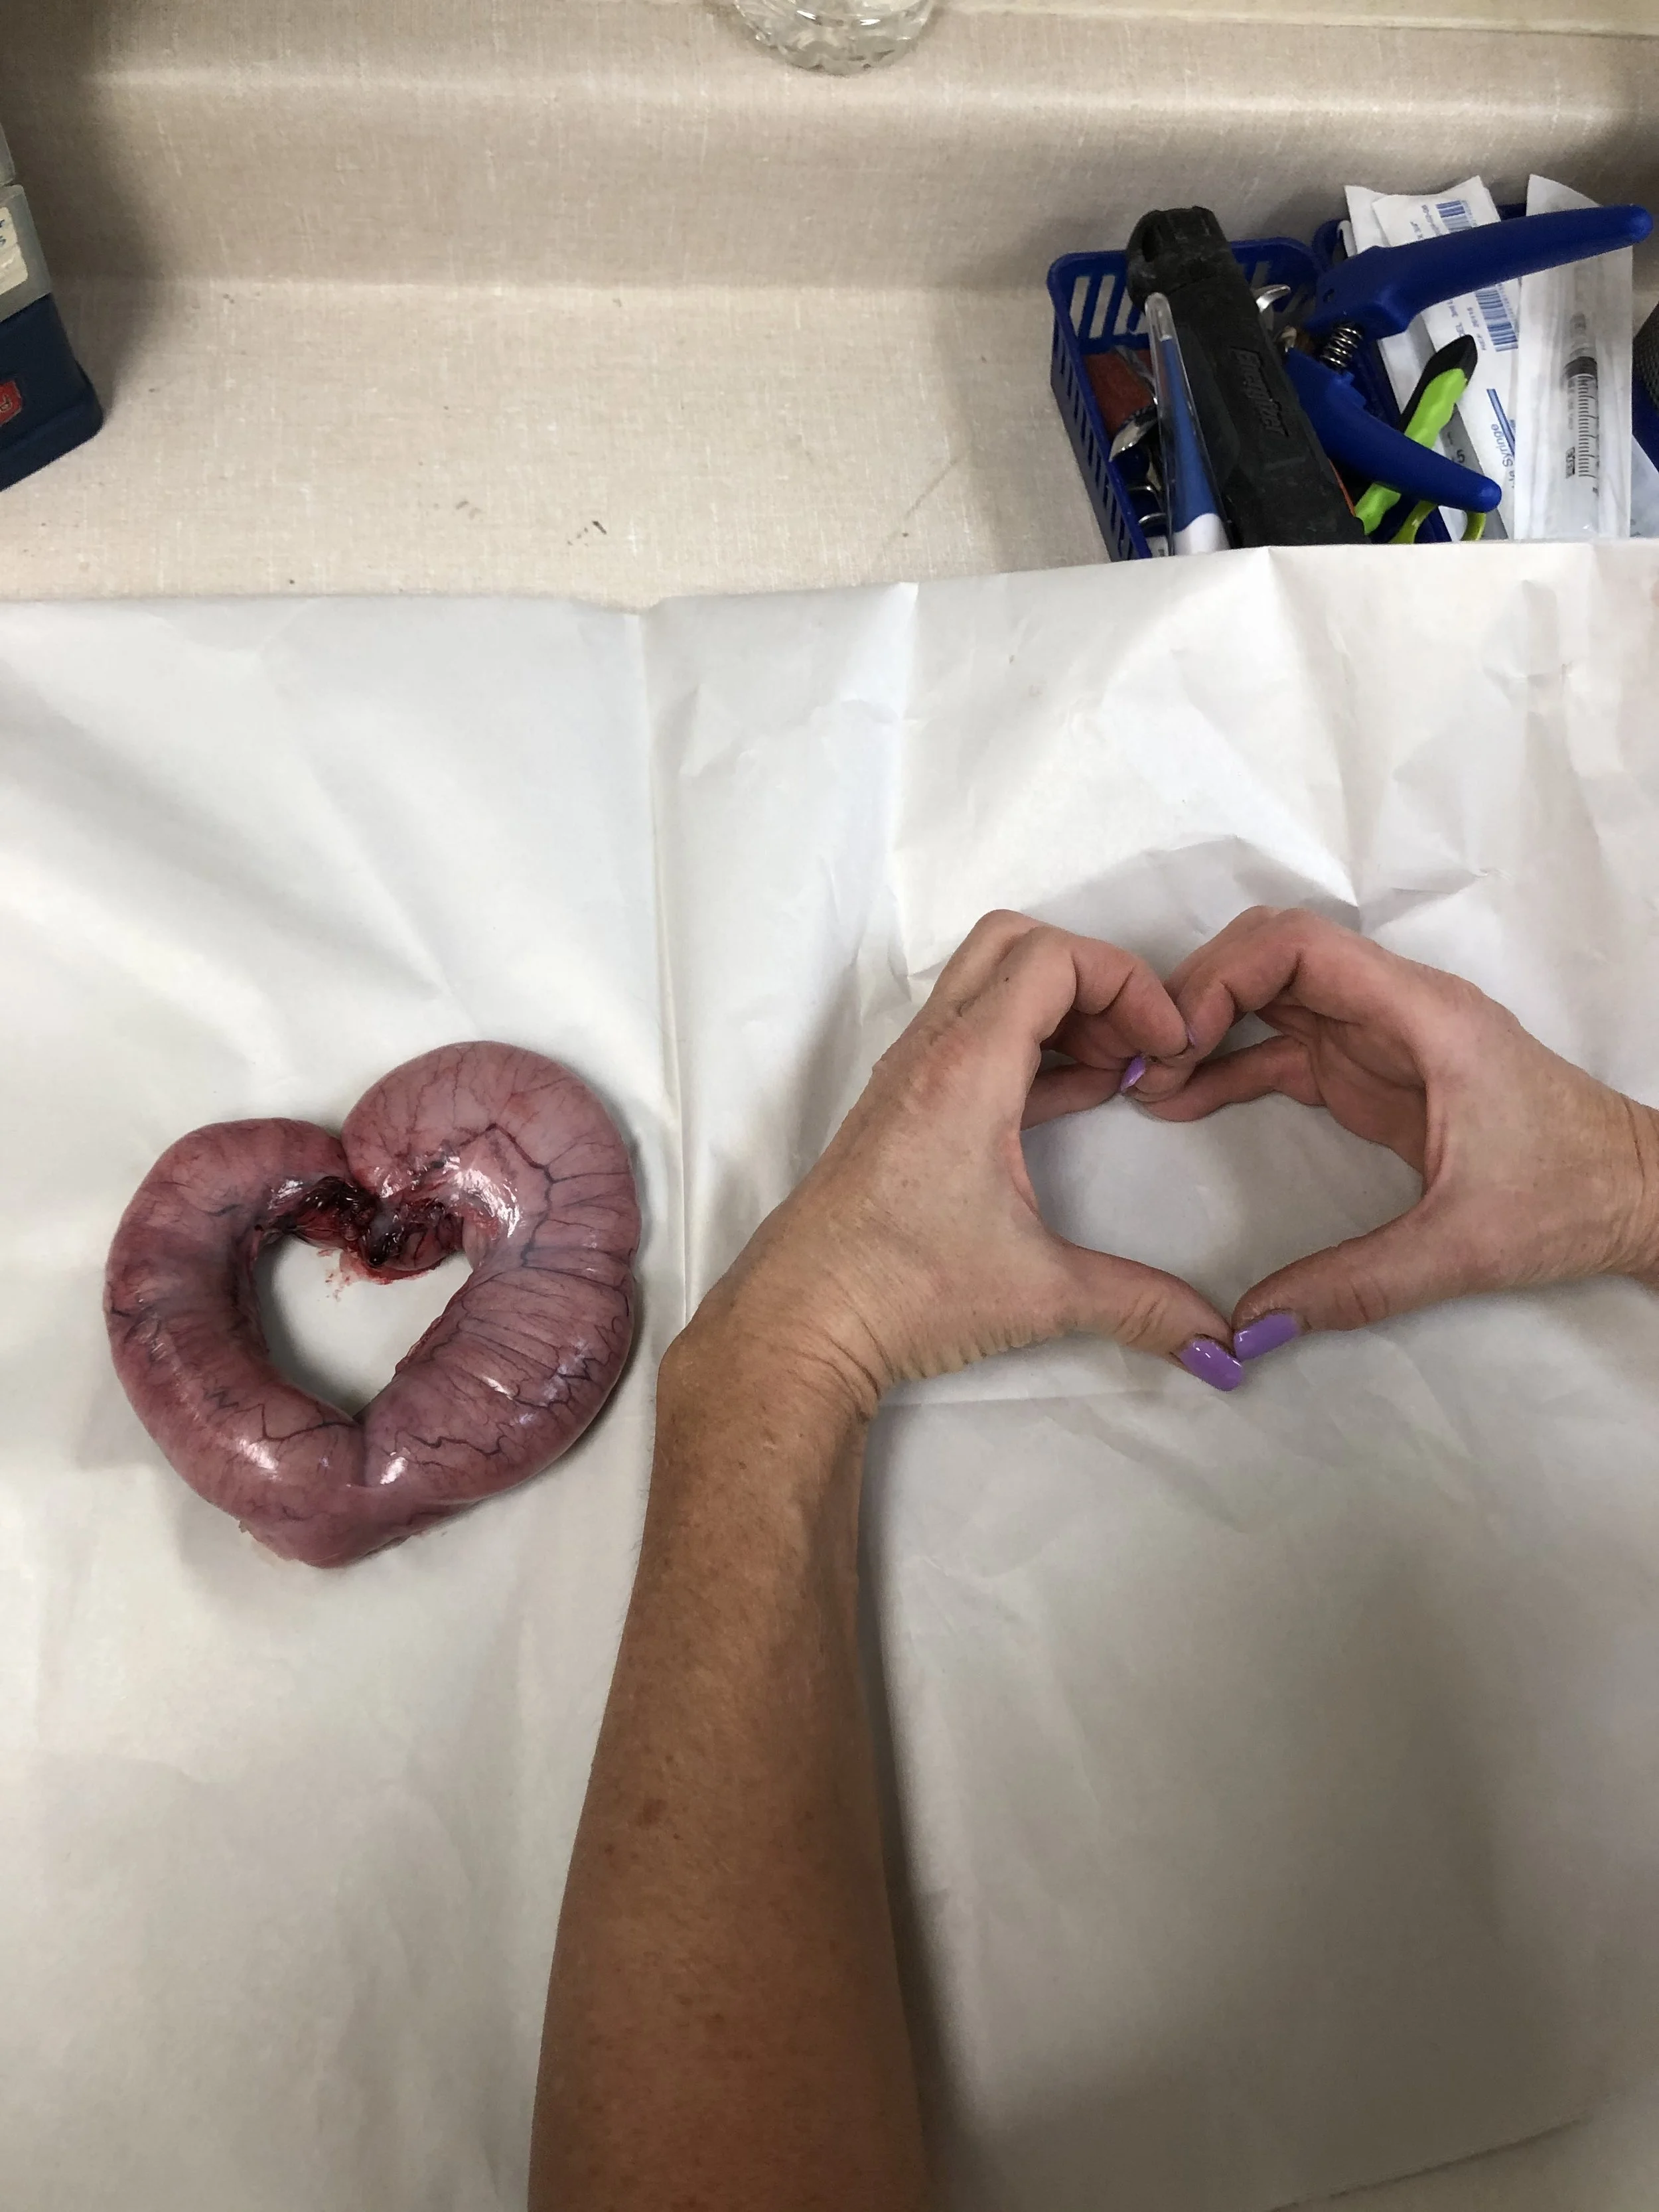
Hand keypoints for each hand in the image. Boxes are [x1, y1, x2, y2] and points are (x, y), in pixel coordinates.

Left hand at [684, 910, 1242, 1412]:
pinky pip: (971, 1035)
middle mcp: (930, 1053)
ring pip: (988, 986)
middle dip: (1094, 979)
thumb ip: (1140, 1305)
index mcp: (964, 1068)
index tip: (1168, 1046)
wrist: (798, 1323)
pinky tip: (1072, 1098)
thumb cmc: (898, 1292)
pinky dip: (1027, 1044)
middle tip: (1140, 1046)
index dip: (1129, 982)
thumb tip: (1218, 1343)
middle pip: (1016, 946)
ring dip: (1059, 1010)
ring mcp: (908, 1076)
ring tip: (1116, 1074)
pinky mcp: (900, 1107)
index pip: (1053, 956)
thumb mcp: (1038, 1294)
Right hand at [1137, 907, 1658, 1351]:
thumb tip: (1253, 1324)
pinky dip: (1229, 1066)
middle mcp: (1394, 1009)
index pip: (1301, 945)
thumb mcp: (1463, 1247)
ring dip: (1205, 1028)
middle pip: (1271, 954)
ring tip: (1146, 1084)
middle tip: (1150, 1062)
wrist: (1633, 1196)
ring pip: (1269, 995)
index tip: (1181, 1040)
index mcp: (1423, 1016)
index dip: (1226, 976)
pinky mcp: (1369, 1074)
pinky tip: (1181, 1101)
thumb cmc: (1570, 1198)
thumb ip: (1357, 1283)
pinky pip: (1282, 1048)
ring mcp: (1379, 1038)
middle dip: (1200, 994)